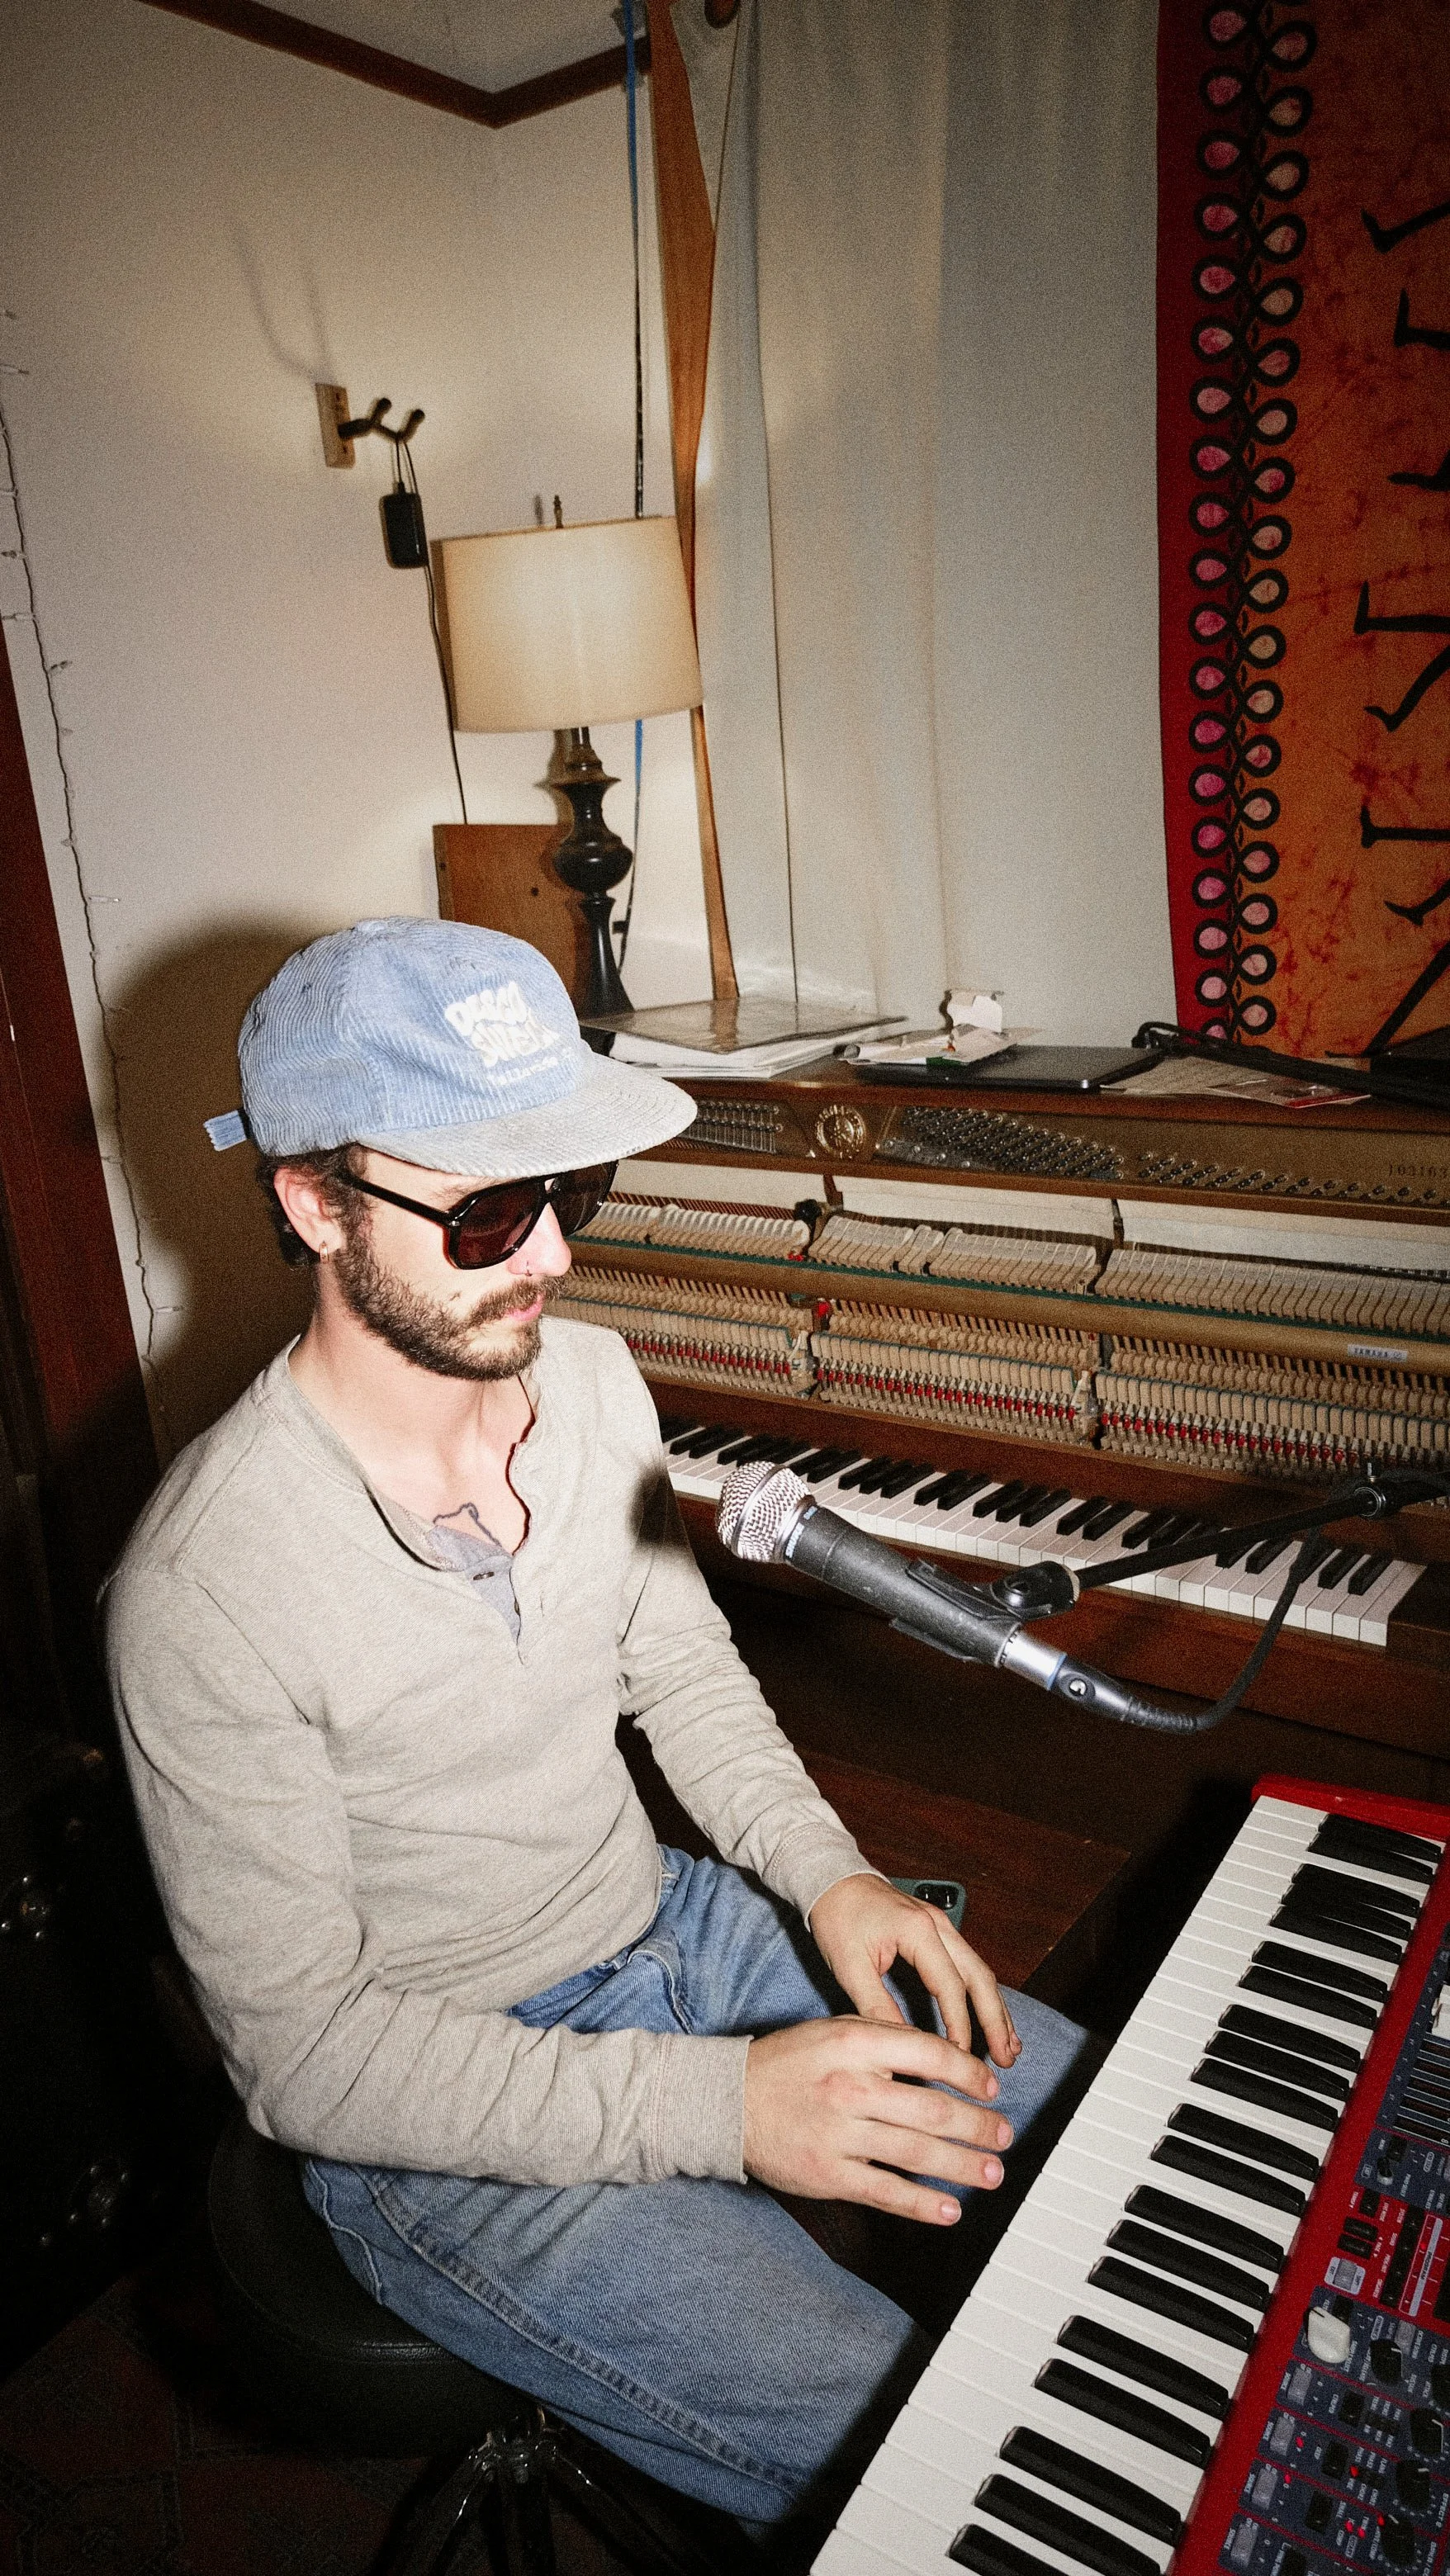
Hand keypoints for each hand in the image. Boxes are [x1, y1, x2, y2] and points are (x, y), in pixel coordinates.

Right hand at [743, 2015, 1011, 2221]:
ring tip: (992, 2173)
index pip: (929, 2055)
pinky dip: (922, 2204)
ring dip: (963, 2165)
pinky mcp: (829, 2175)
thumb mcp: (832, 2030)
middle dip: (978, 2125)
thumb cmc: (787, 2063)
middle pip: (932, 2109)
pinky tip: (949, 2210)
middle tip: (1004, 2135)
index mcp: (854, 2043)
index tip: (990, 2089)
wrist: (727, 2101)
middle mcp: (850, 2087)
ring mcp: (839, 2134)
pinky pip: (886, 2191)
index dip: (969, 2074)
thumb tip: (941, 2056)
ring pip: (916, 2152)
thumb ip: (883, 2038)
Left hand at [809, 1871, 1020, 2069]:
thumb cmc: (837, 1918)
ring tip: (1009, 2046)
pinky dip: (982, 1993)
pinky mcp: (937, 1929)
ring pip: (980, 1970)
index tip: (962, 2057)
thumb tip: (903, 2046)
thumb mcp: (849, 1967)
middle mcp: (938, 1925)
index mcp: (918, 1931)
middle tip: (1006, 2059)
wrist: (832, 1879)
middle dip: (996, 2020)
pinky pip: (968, 1964)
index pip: (950, 1987)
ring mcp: (941, 1924)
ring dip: (996, 2009)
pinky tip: (990, 2015)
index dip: (959, 2026)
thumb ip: (877, 2007)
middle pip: (980, 1977)